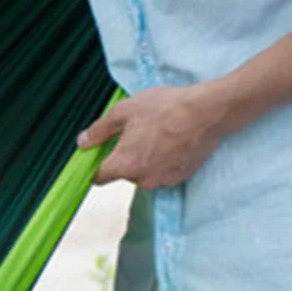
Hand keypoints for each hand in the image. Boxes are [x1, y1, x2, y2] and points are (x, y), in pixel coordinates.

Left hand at [79, 85, 226, 188]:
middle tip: (137, 134)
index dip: (96, 167)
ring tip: (157, 136)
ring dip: (145, 160)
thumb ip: (99, 130)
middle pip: (123, 174)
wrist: (208, 112)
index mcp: (123, 165)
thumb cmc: (165, 108)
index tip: (99, 157)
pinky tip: (171, 143)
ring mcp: (162, 181)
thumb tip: (82, 143)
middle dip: (126, 158)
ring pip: (144, 174)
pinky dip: (163, 162)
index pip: (99, 178)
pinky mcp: (179, 178)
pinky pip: (162, 173)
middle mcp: (141, 180)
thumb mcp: (124, 111)